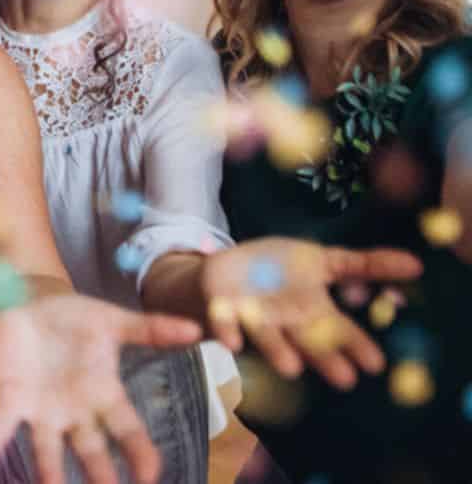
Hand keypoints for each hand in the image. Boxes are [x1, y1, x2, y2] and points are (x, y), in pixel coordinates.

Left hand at [0, 294, 201, 483]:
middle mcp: (75, 410)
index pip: (127, 431)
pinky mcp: (10, 395)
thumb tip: (196, 329)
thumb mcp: (112, 321)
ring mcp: (42, 408)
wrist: (29, 298)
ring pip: (47, 450)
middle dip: (100, 476)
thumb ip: (150, 329)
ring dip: (49, 474)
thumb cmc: (74, 316)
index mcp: (104, 394)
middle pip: (91, 451)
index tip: (151, 475)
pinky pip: (1, 421)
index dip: (139, 454)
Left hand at [199, 237, 420, 388]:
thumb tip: (416, 263)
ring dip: (278, 352)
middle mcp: (287, 323)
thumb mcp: (322, 260)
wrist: (223, 272)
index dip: (356, 345)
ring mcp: (253, 319)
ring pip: (267, 337)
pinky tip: (231, 342)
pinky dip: (227, 331)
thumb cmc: (278, 271)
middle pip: (307, 341)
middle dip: (323, 359)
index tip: (376, 364)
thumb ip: (363, 265)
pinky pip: (223, 323)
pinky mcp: (222, 312)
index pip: (340, 330)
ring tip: (291, 368)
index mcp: (313, 312)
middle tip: (344, 379)